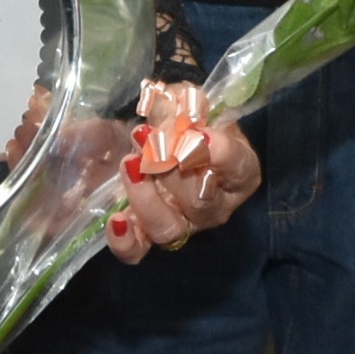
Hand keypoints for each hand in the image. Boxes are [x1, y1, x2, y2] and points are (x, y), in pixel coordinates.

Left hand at [110, 86, 257, 257]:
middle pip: (199, 200)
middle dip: (171, 167)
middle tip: (150, 139)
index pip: (237, 166)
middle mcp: (215, 206)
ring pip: (168, 227)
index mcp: (238, 172)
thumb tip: (175, 108)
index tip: (198, 132)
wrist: (162, 138)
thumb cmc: (185, 120)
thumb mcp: (190, 103)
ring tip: (130, 165)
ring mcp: (183, 224)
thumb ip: (186, 102)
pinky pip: (138, 250)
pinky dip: (126, 241)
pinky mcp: (148, 234)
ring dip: (146, 197)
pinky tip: (116, 220)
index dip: (218, 151)